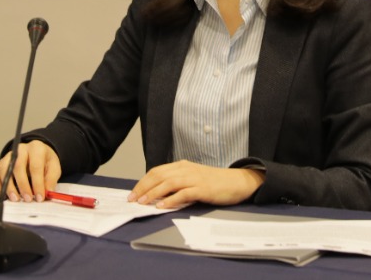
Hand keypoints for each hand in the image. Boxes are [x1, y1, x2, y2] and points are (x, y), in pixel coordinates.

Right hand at [0, 141, 62, 201]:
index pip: (35, 166)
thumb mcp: (53, 168)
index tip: (39, 197)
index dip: (37, 183)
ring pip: (4, 170)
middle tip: (28, 199)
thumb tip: (47, 192)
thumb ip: (51, 179)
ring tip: (15, 199)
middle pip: (18, 166)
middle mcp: (20, 149)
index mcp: (36, 148)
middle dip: (22, 185)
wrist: (37, 154)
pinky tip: (3, 196)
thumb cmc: (45, 162)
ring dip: (9, 187)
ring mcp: (8, 156)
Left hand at [127, 161, 264, 209]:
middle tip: (132, 199)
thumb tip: (157, 194)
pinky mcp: (202, 189)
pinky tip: (162, 206)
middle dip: (143, 187)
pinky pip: (183, 193)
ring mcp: (194, 178)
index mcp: (182, 166)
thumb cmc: (214, 182)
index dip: (143, 182)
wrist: (237, 182)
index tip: (133, 193)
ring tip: (143, 203)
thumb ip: (178, 183)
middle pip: (159, 175)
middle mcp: (186, 169)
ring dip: (153, 193)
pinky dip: (170, 200)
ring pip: (168, 183)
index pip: (157, 171)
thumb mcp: (193, 178)